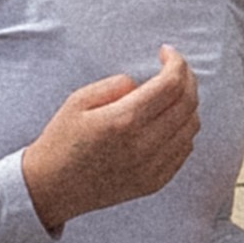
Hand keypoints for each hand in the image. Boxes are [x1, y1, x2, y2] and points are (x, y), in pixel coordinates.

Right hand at [21, 49, 199, 234]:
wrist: (51, 189)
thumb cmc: (60, 143)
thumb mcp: (77, 102)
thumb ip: (114, 85)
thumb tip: (140, 84)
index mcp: (124, 120)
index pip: (171, 84)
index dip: (176, 62)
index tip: (166, 53)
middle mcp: (143, 145)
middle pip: (188, 103)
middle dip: (187, 78)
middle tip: (175, 69)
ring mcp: (152, 166)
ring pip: (192, 127)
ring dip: (188, 104)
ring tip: (171, 95)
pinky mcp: (154, 182)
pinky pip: (184, 150)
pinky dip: (183, 130)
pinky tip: (167, 122)